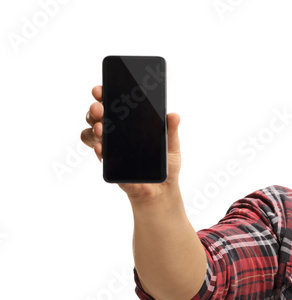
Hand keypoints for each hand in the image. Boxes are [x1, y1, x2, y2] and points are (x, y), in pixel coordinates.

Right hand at [81, 85, 182, 199]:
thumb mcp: (172, 146)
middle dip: (95, 110)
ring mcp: (110, 149)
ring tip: (101, 129)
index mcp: (127, 124)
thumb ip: (171, 130)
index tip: (100, 90)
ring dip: (93, 129)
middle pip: (96, 116)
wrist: (162, 190)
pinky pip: (99, 156)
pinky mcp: (110, 166)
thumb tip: (173, 115)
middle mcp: (114, 134)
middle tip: (99, 108)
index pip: (111, 105)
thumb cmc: (165, 165)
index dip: (103, 95)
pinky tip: (102, 149)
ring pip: (90, 133)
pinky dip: (99, 150)